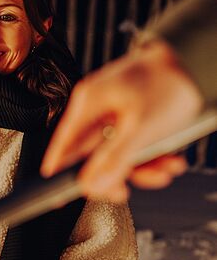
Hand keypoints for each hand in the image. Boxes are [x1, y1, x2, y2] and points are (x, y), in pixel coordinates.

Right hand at [41, 39, 201, 200]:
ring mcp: (117, 116)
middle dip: (114, 176)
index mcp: (89, 104)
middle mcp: (98, 110)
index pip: (62, 145)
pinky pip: (136, 150)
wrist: (200, 63)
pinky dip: (153, 160)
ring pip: (118, 157)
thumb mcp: (140, 128)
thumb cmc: (168, 83)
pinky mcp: (135, 121)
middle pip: (92, 157)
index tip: (60, 196)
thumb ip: (113, 160)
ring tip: (163, 170)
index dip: (59, 172)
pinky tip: (169, 160)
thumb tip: (90, 185)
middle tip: (124, 190)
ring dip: (142, 170)